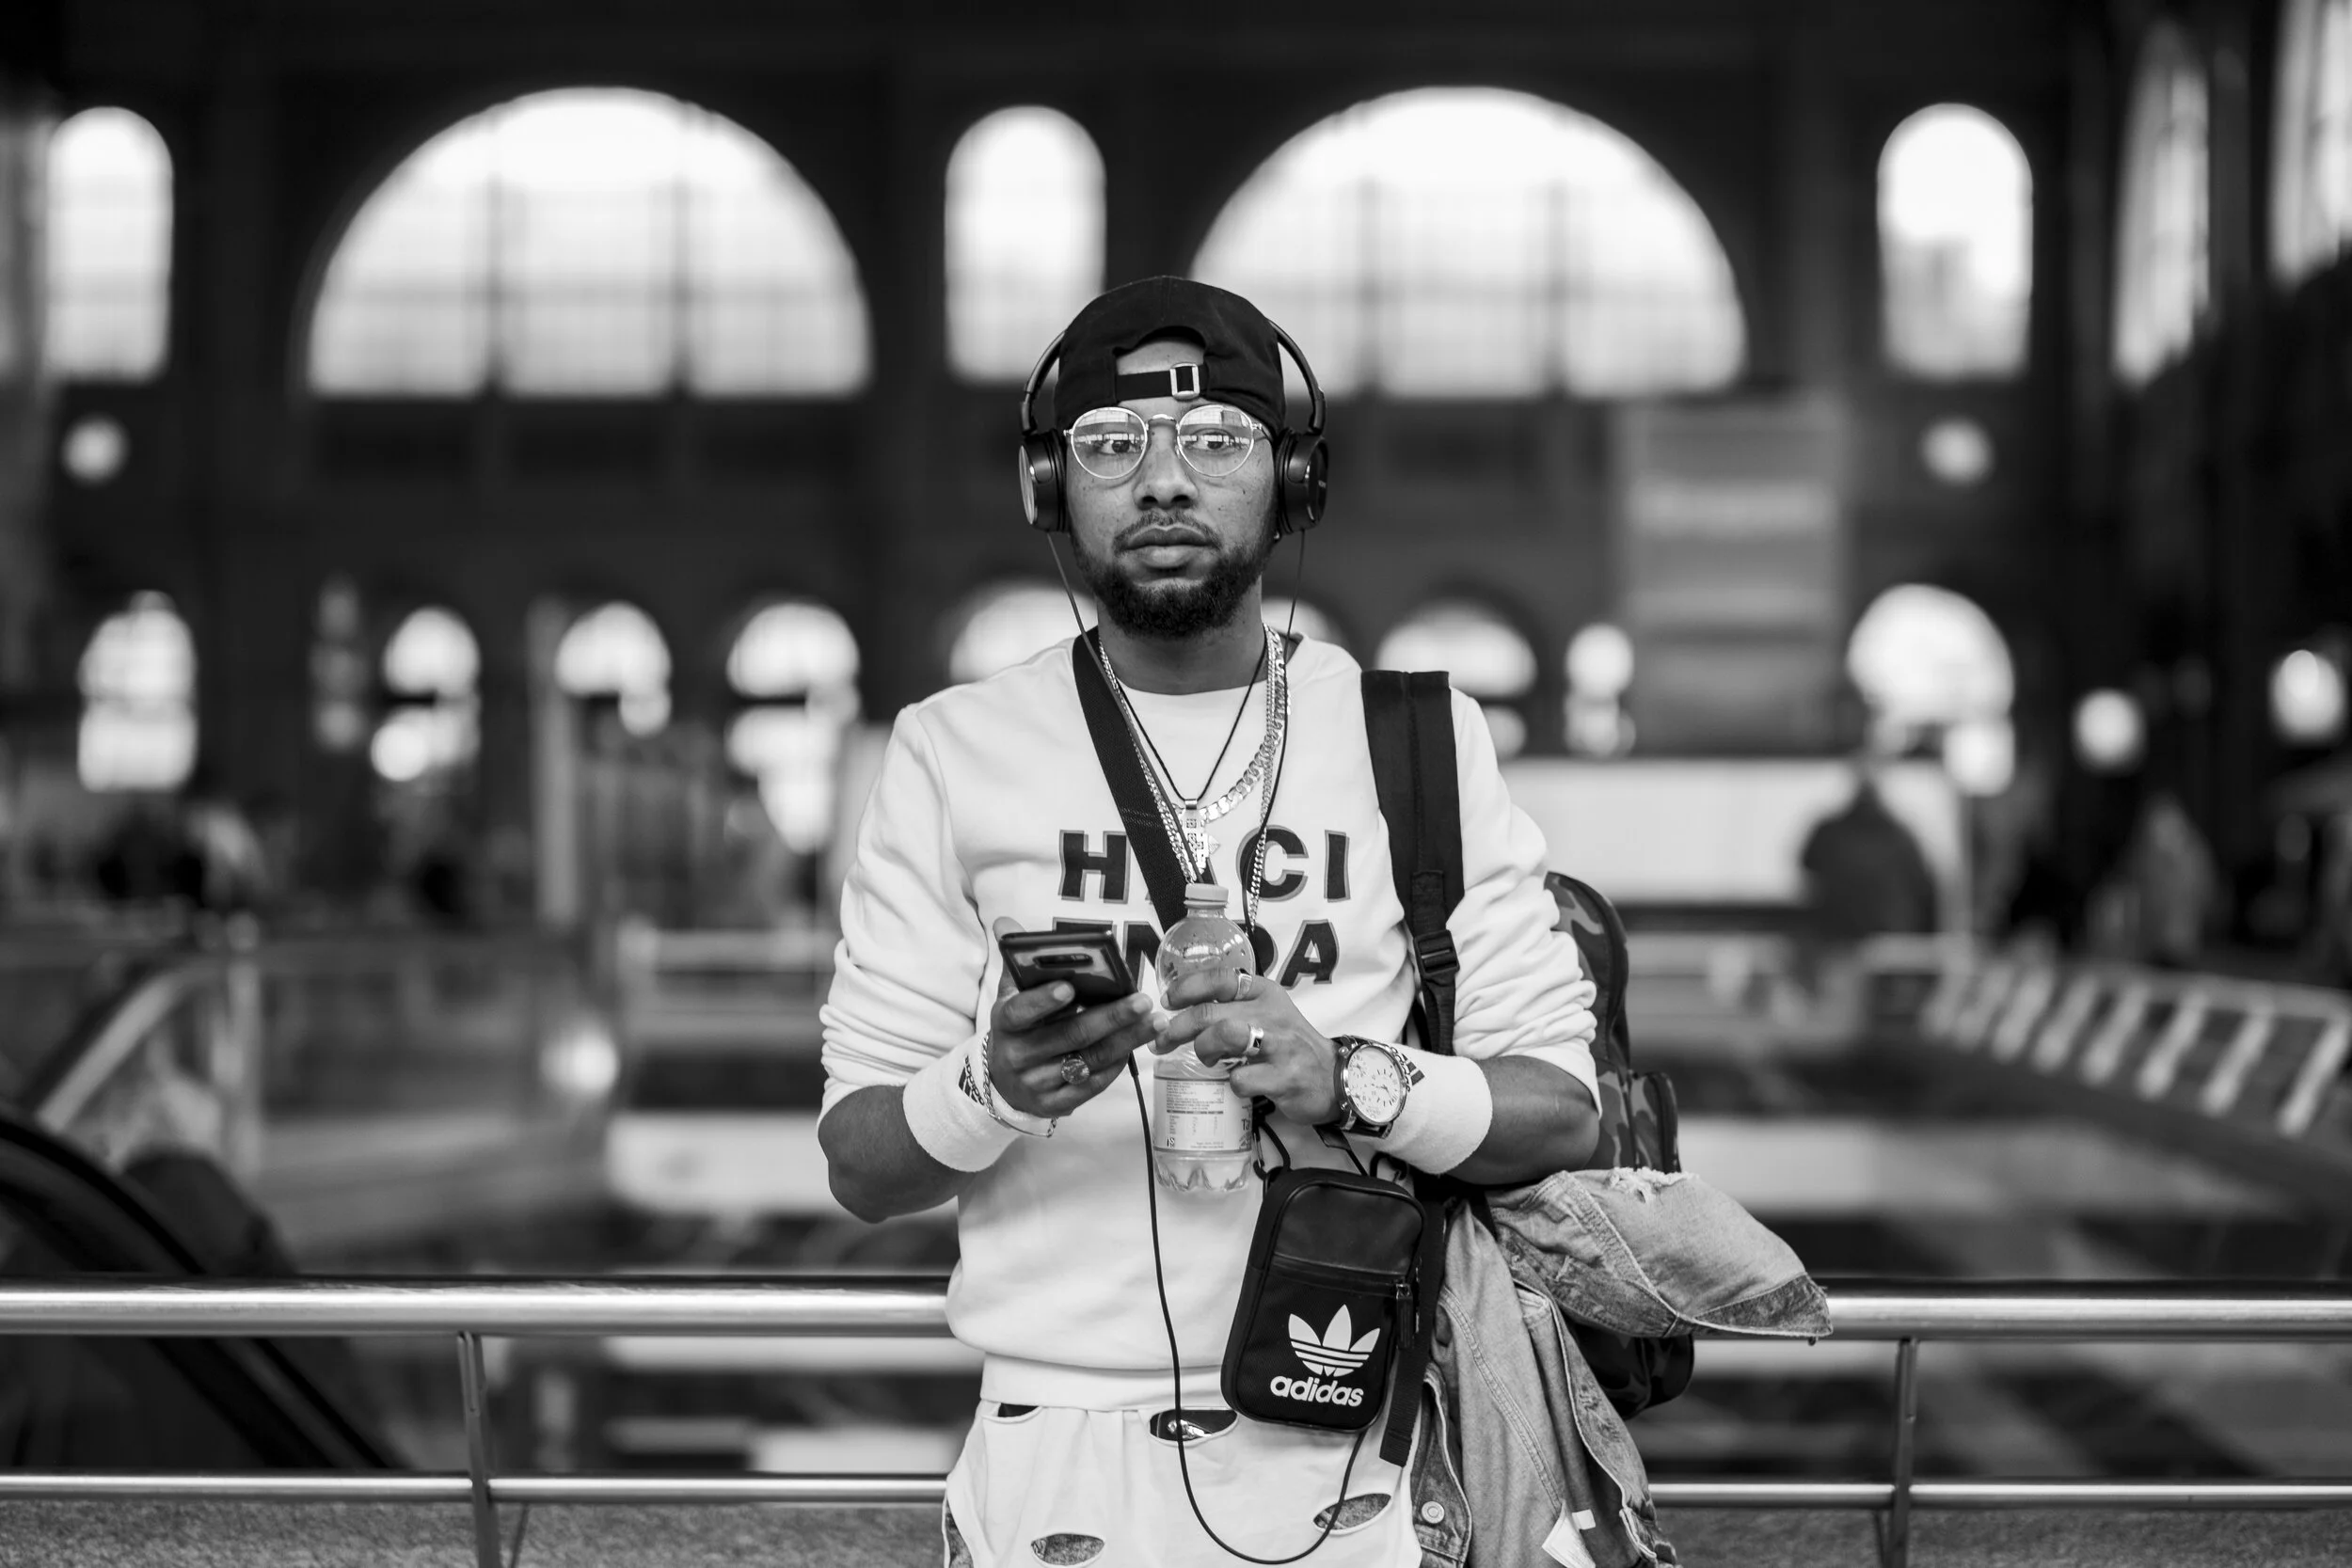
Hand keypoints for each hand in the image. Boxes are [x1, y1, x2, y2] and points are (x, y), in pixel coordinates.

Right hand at [986, 918, 1156, 1118]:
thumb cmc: (1019, 1028)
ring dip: (1125, 1040)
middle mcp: (1018, 1056)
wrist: (1004, 1082)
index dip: (1043, 1000)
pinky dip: (1116, 1066)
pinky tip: (1136, 1045)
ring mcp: (1036, 1084)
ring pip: (1087, 1061)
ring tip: (1154, 1020)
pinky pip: (1092, 1085)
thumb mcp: (1011, 996)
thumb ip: (1016, 960)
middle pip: (1069, 1036)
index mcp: (1005, 1023)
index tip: (1069, 986)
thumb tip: (1006, 922)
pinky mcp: (1054, 1105)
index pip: (1021, 1011)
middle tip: (1142, 1000)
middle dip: (1110, 1018)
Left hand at [1154, 967, 1338, 1125]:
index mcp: (1266, 993)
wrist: (1333, 1077)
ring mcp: (1280, 1045)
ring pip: (1224, 1035)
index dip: (1188, 988)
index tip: (1168, 1001)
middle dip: (1179, 1027)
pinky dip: (1232, 1083)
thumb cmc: (1290, 1045)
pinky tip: (1241, 1082)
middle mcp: (1273, 1014)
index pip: (1221, 978)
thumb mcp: (1268, 1013)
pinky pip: (1241, 1079)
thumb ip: (1233, 1007)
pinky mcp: (1284, 1077)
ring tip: (1207, 1059)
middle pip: (1212, 1011)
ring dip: (1204, 1049)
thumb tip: (1182, 1009)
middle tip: (1163, 1041)